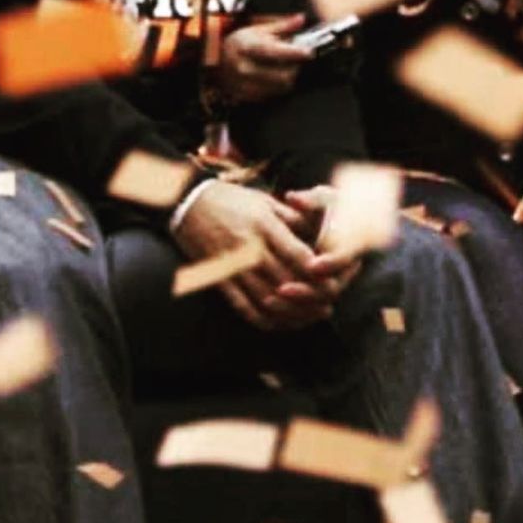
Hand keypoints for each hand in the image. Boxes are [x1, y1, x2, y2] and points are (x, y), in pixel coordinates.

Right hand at [172, 181, 331, 329]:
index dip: (319, 275)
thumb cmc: (233, 200)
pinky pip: (245, 308)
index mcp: (264, 226)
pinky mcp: (220, 280)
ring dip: (294, 314)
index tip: (334, 283)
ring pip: (268, 301)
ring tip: (313, 315)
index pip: (298, 257)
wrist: (188, 203)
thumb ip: (293, 219)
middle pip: (287, 283)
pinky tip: (282, 322)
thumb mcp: (266, 201)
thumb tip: (320, 236)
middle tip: (329, 304)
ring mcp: (233, 267)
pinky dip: (266, 320)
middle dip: (312, 298)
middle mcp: (249, 249)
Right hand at [217, 14, 312, 103]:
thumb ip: (282, 26)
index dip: (293, 52)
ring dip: (288, 78)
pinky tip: (274, 77)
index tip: (308, 51)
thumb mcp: (258, 30)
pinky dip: (278, 87)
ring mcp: (245, 85)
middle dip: (295, 68)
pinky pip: (272, 95)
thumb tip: (301, 19)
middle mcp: (244, 68)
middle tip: (297, 60)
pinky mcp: (247, 97)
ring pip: (280, 88)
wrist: (216, 62)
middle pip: (282, 75)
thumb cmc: (239, 43)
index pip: (273, 51)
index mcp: (247, 47)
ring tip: (284, 67)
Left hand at [277, 186, 361, 302]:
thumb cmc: (329, 207)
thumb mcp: (323, 198)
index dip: (330, 263)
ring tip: (268, 300)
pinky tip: (268, 308)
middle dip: (306, 292)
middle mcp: (347, 269)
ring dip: (294, 307)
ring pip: (318, 306)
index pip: (346, 258)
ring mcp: (335, 284)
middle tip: (281, 289)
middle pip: (331, 290)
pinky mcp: (320, 295)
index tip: (311, 265)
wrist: (340, 223)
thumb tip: (292, 198)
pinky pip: (308, 312)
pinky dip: (290, 313)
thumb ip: (308, 200)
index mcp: (353, 243)